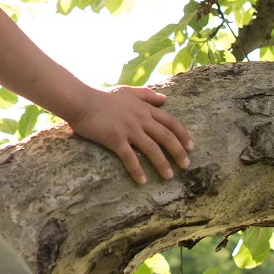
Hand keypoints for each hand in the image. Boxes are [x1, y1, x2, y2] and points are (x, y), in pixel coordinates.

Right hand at [66, 85, 194, 185]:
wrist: (82, 101)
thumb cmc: (103, 97)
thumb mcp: (127, 92)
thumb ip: (146, 95)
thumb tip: (164, 98)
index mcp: (144, 109)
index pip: (170, 121)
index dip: (183, 135)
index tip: (191, 147)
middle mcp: (140, 119)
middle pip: (166, 136)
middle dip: (179, 151)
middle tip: (186, 165)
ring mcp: (128, 129)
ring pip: (151, 148)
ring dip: (162, 163)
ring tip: (169, 176)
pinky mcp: (115, 138)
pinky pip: (129, 157)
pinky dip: (136, 170)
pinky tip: (142, 181)